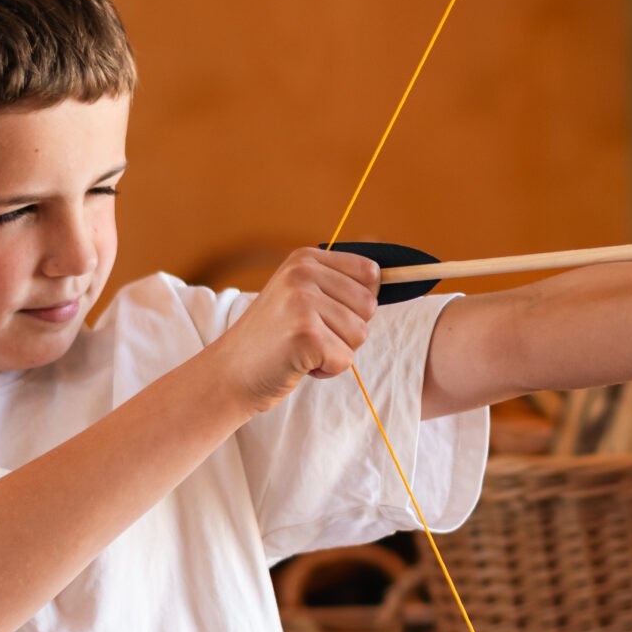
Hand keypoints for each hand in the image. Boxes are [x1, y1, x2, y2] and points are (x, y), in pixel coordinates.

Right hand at [209, 247, 379, 410]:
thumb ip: (340, 284)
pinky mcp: (305, 335)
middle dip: (347, 331)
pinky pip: (345, 359)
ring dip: (336, 352)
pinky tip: (297, 363)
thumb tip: (404, 275)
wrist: (228, 373)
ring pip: (360, 335)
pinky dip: (327, 370)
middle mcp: (303, 273)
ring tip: (301, 349)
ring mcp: (302, 302)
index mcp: (305, 258)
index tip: (328, 315)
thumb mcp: (301, 297)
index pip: (371, 273)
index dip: (358, 303)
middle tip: (309, 336)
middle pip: (370, 306)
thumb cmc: (273, 340)